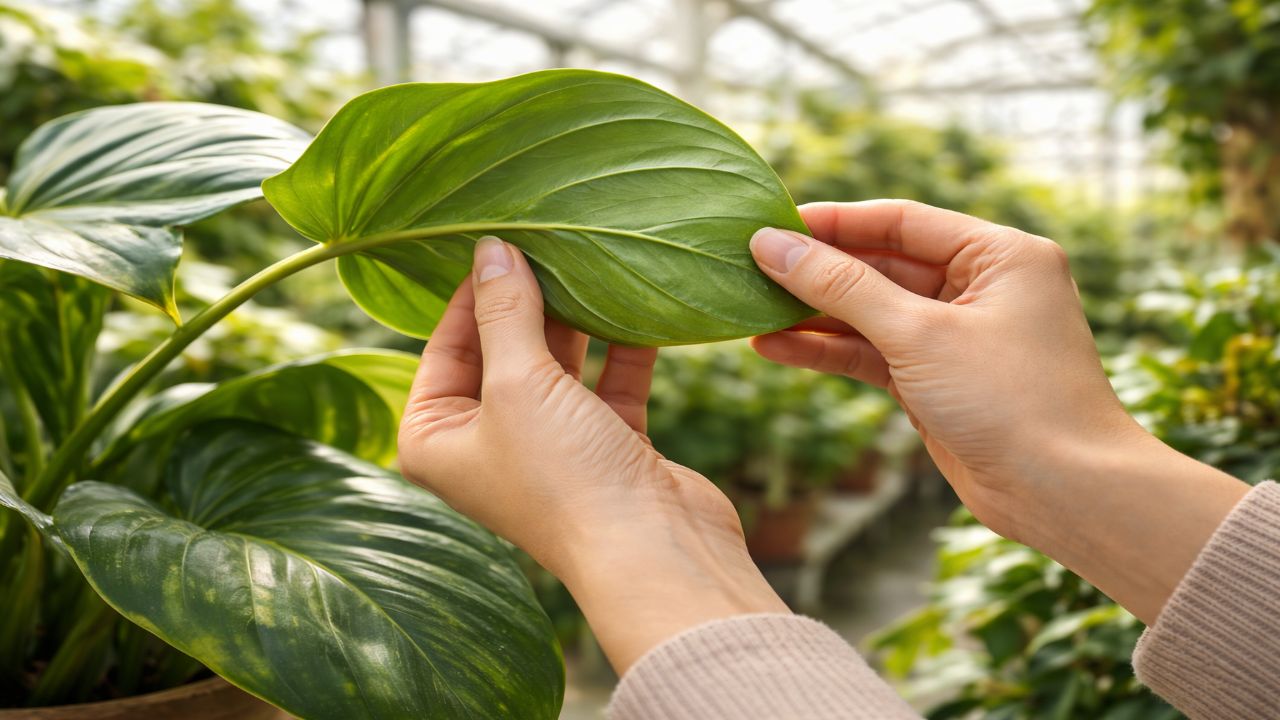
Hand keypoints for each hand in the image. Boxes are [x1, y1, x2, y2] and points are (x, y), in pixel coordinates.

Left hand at [398, 236, 786, 672]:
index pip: (443, 347)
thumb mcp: (518, 382)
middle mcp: (487, 445)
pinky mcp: (606, 447)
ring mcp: (549, 447)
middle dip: (526, 299)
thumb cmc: (563, 476)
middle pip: (500, 352)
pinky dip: (620, 347)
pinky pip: (607, 382)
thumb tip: (492, 249)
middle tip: (546, 239)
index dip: (471, 293)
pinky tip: (635, 303)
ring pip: (556, 365)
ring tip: (588, 260)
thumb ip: (505, 312)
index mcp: (437, 440)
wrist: (655, 550)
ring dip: (575, 319)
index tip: (499, 238)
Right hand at [749, 200, 1248, 622]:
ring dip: (813, 315)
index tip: (772, 225)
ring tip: (748, 310)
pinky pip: (872, 354)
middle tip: (749, 266)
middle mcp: (980, 288)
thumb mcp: (918, 333)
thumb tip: (772, 245)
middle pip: (882, 265)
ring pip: (871, 314)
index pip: (902, 221)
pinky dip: (827, 352)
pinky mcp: (936, 381)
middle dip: (816, 271)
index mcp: (998, 255)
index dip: (835, 222)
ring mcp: (956, 337)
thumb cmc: (1010, 399)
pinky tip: (774, 347)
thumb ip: (842, 287)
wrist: (1063, 494)